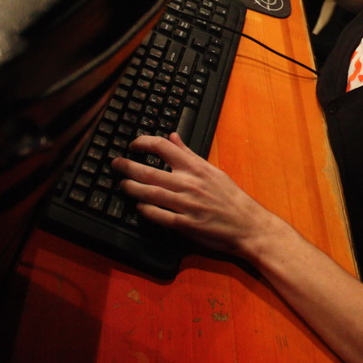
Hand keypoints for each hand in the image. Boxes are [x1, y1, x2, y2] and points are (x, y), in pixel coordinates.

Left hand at [112, 133, 277, 255]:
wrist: (247, 224)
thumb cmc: (230, 197)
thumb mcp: (211, 170)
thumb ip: (189, 154)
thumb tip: (172, 137)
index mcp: (195, 168)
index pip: (164, 147)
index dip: (144, 143)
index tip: (133, 145)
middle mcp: (189, 183)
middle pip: (150, 171)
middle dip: (128, 166)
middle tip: (115, 164)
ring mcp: (186, 205)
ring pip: (151, 194)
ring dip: (132, 188)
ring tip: (122, 185)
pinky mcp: (186, 224)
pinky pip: (160, 216)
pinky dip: (146, 210)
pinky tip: (138, 206)